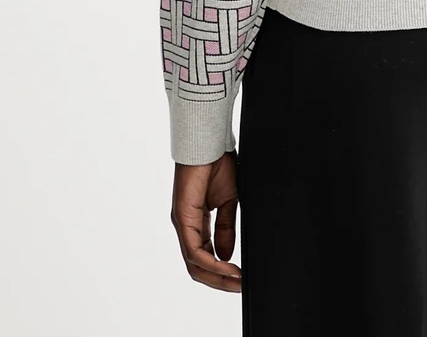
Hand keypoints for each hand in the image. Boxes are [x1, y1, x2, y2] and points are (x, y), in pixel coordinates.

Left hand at [171, 149, 241, 291]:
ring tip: (236, 281)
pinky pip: (194, 250)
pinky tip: (226, 266)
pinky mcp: (183, 217)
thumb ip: (226, 229)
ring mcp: (182, 223)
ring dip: (216, 276)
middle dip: (219, 280)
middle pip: (197, 266)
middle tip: (239, 287)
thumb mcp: (228, 202)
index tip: (240, 279)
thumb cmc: (218, 164)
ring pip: (194, 263)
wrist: (211, 142)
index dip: (221, 271)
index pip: (204, 257)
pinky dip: (211, 263)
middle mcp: (186, 226)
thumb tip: (226, 255)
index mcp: (197, 222)